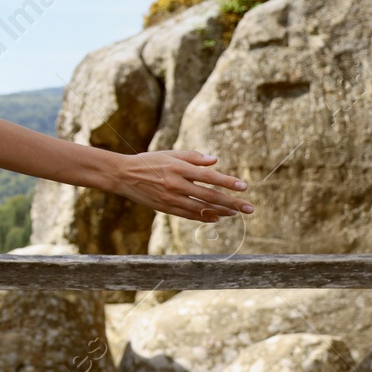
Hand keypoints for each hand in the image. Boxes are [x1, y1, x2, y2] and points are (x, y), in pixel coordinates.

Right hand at [113, 150, 254, 221]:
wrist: (122, 175)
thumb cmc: (148, 161)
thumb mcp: (170, 154)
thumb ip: (192, 157)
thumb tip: (215, 161)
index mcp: (179, 168)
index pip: (209, 176)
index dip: (228, 182)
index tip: (244, 187)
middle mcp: (176, 184)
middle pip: (210, 195)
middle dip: (232, 202)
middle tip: (249, 208)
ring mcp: (171, 198)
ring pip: (201, 208)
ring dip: (221, 211)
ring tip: (235, 213)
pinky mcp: (165, 207)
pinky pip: (189, 215)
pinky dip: (204, 217)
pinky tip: (216, 218)